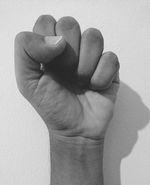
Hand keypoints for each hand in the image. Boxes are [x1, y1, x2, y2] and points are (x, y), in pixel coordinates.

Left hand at [15, 15, 119, 139]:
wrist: (75, 130)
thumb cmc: (52, 108)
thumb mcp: (27, 82)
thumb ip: (26, 51)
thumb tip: (57, 40)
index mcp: (48, 51)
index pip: (47, 22)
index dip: (48, 40)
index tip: (49, 64)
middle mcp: (70, 50)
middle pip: (70, 24)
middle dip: (66, 53)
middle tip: (66, 74)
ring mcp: (91, 58)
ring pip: (93, 36)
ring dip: (85, 64)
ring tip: (81, 82)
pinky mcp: (109, 68)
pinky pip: (110, 57)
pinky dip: (101, 76)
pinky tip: (95, 87)